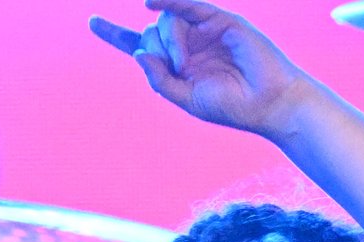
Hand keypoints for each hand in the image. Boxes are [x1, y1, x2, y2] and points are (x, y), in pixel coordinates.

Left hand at [91, 0, 321, 137]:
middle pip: (152, 33)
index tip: (92, 22)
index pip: (142, 44)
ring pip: (167, 22)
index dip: (115, 34)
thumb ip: (160, 80)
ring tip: (186, 63)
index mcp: (180, 65)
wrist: (271, 104)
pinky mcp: (220, 21)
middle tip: (180, 69)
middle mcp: (190, 44)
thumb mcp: (188, 100)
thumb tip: (138, 54)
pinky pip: (188, 5)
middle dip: (157, 49)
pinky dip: (169, 1)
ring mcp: (204, 30)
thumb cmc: (235, 107)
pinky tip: (150, 2)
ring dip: (170, 41)